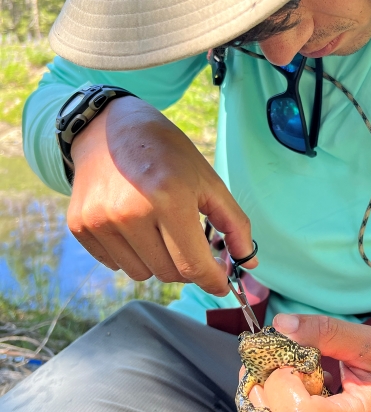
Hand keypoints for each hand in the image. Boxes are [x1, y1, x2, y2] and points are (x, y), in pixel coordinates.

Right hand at [67, 96, 255, 294]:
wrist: (110, 127)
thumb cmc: (168, 153)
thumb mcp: (208, 181)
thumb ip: (234, 223)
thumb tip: (249, 262)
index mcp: (169, 198)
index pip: (193, 265)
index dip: (212, 281)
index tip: (221, 284)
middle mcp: (130, 213)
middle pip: (169, 273)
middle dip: (187, 266)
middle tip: (189, 243)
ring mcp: (101, 220)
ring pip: (141, 274)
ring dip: (157, 261)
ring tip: (158, 228)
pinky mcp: (80, 226)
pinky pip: (114, 264)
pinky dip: (131, 254)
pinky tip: (133, 224)